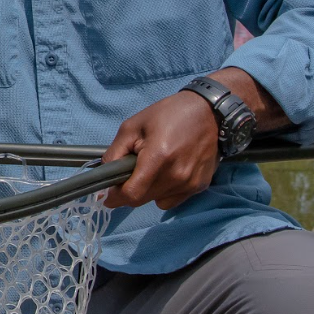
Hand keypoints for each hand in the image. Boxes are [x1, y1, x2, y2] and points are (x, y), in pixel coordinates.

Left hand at [100, 91, 219, 209]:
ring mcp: (190, 183)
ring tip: (153, 168)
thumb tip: (104, 174)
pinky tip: (168, 172)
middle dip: (129, 191)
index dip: (115, 197)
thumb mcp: (132, 126)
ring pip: (156, 201)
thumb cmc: (168, 115)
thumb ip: (115, 153)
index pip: (132, 194)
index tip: (107, 194)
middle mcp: (176, 176)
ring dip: (147, 191)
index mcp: (158, 158)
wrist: (210, 112)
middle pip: (142, 200)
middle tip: (129, 173)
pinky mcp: (200, 186)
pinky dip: (164, 191)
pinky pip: (172, 199)